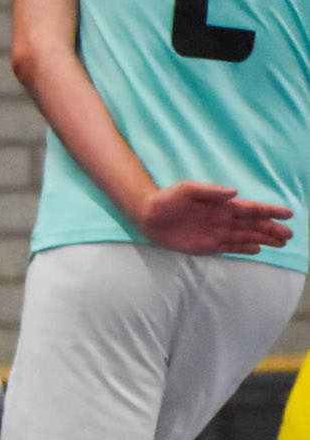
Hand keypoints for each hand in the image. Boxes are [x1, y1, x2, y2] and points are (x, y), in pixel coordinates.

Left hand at [137, 181, 293, 255]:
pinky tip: (258, 249)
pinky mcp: (208, 245)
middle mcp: (223, 218)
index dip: (269, 211)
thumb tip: (234, 192)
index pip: (250, 208)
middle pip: (253, 224)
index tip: (287, 213)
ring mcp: (217, 232)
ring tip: (281, 242)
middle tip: (289, 234)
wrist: (149, 217)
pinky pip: (231, 247)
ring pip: (246, 237)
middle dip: (271, 228)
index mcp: (221, 204)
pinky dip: (244, 248)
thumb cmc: (166, 200)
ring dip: (263, 239)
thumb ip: (210, 191)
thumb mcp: (186, 190)